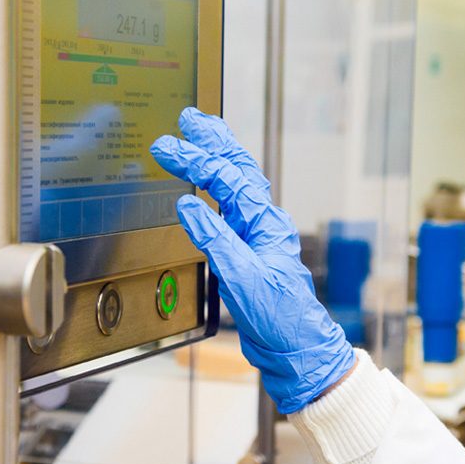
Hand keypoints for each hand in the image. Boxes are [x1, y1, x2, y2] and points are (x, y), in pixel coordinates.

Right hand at [150, 108, 354, 413]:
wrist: (296, 345)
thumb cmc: (280, 316)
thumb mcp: (244, 278)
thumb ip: (216, 239)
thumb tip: (188, 206)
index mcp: (265, 224)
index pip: (228, 181)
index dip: (197, 160)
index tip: (168, 146)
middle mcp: (263, 223)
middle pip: (239, 171)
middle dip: (216, 141)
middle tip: (193, 118)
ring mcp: (257, 234)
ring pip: (238, 185)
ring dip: (220, 158)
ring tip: (202, 135)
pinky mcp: (249, 249)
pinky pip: (232, 207)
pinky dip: (218, 188)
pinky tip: (209, 184)